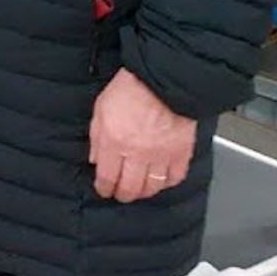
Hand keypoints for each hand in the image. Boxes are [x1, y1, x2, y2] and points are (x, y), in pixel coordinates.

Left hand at [90, 67, 195, 201]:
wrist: (163, 80)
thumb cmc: (130, 89)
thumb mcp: (101, 109)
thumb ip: (96, 137)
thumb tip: (95, 159)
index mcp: (114, 141)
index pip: (106, 176)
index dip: (104, 187)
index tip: (103, 189)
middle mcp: (137, 153)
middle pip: (129, 187)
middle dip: (122, 194)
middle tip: (120, 194)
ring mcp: (161, 155)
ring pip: (151, 187)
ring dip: (143, 192)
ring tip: (138, 190)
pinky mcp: (181, 153)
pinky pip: (174, 178)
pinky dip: (167, 183)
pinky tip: (161, 182)